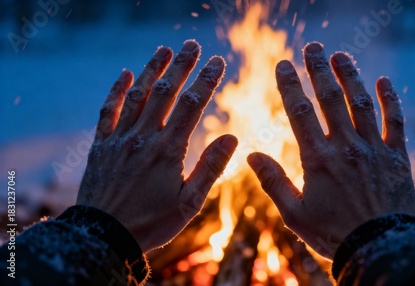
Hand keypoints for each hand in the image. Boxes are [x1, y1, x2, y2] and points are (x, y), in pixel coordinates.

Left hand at [77, 41, 237, 251]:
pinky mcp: (101, 145)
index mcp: (168, 150)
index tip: (217, 61)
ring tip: (165, 49)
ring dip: (152, 69)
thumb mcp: (189, 202)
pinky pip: (108, 111)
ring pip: (137, 95)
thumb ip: (211, 168)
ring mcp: (120, 139)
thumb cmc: (152, 223)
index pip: (192, 106)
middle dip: (181, 66)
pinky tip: (124, 73)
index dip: (207, 81)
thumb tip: (232, 137)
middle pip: (165, 93)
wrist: (103, 236)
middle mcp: (143, 138)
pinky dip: (116, 90)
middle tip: (193, 44)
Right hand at [247, 43, 414, 259]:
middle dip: (320, 70)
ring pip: (361, 103)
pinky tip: (383, 80)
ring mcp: (374, 149)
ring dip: (351, 76)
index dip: (290, 85)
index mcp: (317, 158)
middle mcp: (346, 146)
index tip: (283, 64)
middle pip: (330, 98)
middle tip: (313, 47)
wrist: (379, 247)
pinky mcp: (397, 156)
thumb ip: (272, 181)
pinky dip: (390, 99)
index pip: (299, 112)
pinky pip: (395, 121)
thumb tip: (252, 154)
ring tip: (341, 55)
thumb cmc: (332, 233)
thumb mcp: (293, 213)